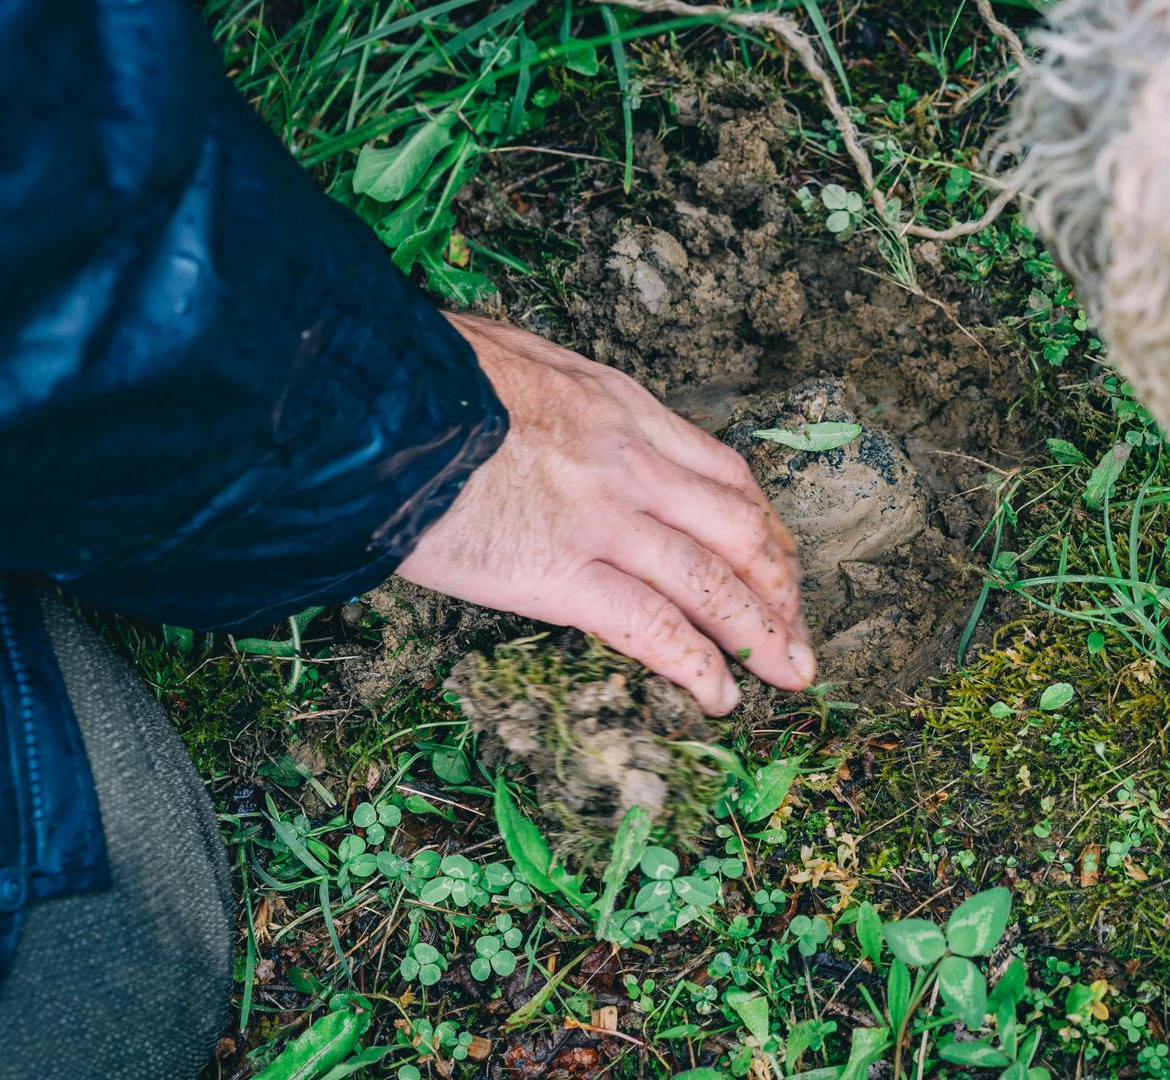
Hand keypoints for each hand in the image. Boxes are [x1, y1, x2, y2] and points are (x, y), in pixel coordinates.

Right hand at [398, 314, 811, 714]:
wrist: (368, 402)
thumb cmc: (420, 375)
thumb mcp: (512, 356)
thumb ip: (555, 389)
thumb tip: (551, 399)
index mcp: (619, 406)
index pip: (721, 473)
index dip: (761, 525)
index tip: (776, 560)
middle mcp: (630, 460)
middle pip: (739, 529)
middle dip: (781, 587)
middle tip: (801, 632)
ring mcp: (602, 517)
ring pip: (712, 582)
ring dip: (762, 635)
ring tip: (790, 675)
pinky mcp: (560, 571)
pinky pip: (651, 626)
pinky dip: (697, 664)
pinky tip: (720, 695)